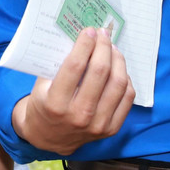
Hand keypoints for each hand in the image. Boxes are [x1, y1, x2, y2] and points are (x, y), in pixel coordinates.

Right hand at [12, 27, 134, 155]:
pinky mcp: (111, 129)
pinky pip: (127, 97)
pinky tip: (117, 68)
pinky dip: (125, 78)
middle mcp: (79, 115)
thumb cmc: (44, 104)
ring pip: (118, 83)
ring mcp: (98, 124)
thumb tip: (83, 37)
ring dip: (117, 60)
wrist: (49, 138)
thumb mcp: (42, 85)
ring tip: (112, 49)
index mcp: (56, 104)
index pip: (75, 66)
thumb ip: (58, 63)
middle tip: (103, 35)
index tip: (89, 31)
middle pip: (100, 72)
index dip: (85, 44)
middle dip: (103, 47)